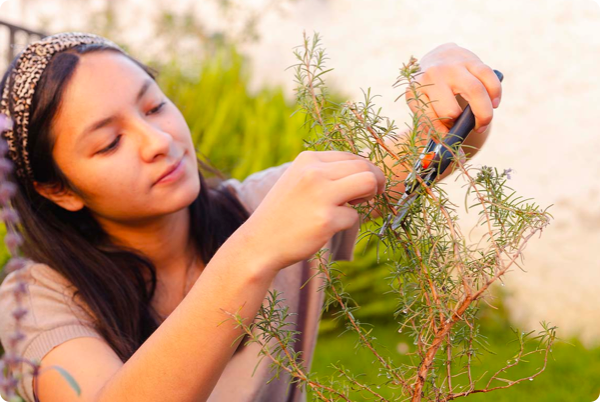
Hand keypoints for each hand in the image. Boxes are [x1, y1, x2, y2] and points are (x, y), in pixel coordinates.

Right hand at [240, 151, 384, 272]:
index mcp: (308, 160)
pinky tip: (327, 227)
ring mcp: (321, 195)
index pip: (352, 156)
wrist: (260, 242)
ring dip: (369, 195)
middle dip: (374, 182)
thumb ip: (325, 172)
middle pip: (365, 167)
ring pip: (368, 182)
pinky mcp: (326, 219)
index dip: (363, 171)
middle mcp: (314, 172)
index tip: (359, 187)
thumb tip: (365, 170)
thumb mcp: (299, 180)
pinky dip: (347, 223)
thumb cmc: (284, 213)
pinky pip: (355, 216)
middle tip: (365, 198)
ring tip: (353, 207)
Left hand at [406, 42, 501, 134]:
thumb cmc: (431, 90)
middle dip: (464, 126)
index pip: (428, 120)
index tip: (450, 140)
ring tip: (484, 121)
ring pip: (475, 91)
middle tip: (473, 129)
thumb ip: (433, 128)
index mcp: (415, 91)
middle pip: (451, 109)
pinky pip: (488, 77)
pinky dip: (495, 93)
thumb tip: (455, 153)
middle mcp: (431, 77)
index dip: (441, 134)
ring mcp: (451, 66)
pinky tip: (494, 103)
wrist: (438, 57)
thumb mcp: (424, 105)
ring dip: (484, 112)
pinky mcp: (470, 59)